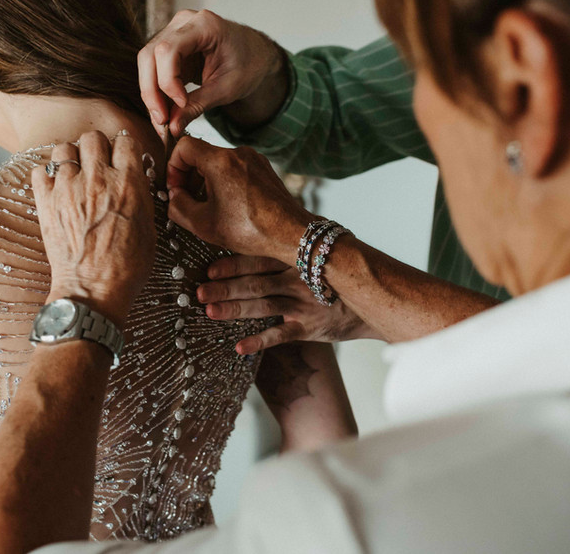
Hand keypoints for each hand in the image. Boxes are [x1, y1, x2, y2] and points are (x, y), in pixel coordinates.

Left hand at [32, 132, 156, 326]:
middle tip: (98, 162)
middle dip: (97, 147)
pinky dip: (47, 175)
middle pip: (93, 138)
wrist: (93, 291)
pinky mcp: (46, 202)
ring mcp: (68, 189)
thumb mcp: (148, 229)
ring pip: (64, 148)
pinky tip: (56, 187)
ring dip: (71, 157)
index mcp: (128, 184)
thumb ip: (140, 197)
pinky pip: (40, 171)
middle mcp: (97, 180)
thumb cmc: (126, 267)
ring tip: (75, 173)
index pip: (125, 141)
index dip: (124, 149)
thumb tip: (135, 181)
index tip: (122, 157)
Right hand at [138, 10, 286, 136]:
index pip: (168, 50)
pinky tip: (165, 110)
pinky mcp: (169, 46)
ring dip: (151, 93)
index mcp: (204, 25)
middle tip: (162, 120)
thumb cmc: (248, 64)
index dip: (168, 81)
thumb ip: (198, 106)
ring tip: (163, 120)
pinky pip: (153, 68)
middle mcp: (184, 22)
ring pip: (146, 62)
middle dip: (152, 91)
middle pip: (150, 55)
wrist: (255, 55)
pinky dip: (156, 90)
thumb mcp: (227, 89)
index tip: (181, 105)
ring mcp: (174, 31)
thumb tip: (172, 127)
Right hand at [166, 136, 312, 262]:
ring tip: (208, 207)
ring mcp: (254, 159)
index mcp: (220, 161)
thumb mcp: (202, 224)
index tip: (176, 189)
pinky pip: (235, 168)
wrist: (290, 233)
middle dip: (189, 177)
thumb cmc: (250, 229)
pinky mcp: (264, 168)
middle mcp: (238, 153)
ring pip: (218, 162)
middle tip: (188, 201)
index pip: (184, 146)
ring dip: (207, 181)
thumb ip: (178, 207)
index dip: (173, 167)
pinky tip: (228, 206)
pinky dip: (225, 182)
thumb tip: (174, 196)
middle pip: (201, 154)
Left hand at [198, 255, 372, 353]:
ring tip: (209, 311)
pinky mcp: (309, 328)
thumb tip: (262, 222)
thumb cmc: (337, 273)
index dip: (234, 263)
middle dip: (225, 287)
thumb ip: (291, 241)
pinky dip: (260, 341)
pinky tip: (239, 347)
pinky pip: (281, 335)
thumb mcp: (318, 249)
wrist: (372, 301)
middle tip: (197, 291)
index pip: (259, 258)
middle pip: (255, 283)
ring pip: (263, 307)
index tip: (209, 268)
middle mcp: (297, 280)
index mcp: (295, 260)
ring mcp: (303, 305)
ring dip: (234, 309)